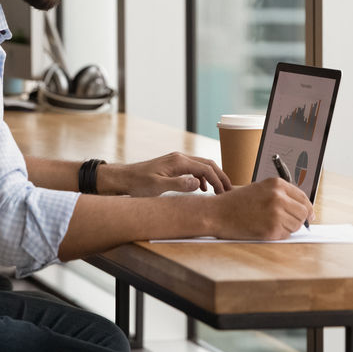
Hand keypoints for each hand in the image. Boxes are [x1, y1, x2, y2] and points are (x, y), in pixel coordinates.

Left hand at [98, 152, 232, 196]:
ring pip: (201, 166)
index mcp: (178, 161)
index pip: (206, 168)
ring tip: (219, 190)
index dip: (218, 180)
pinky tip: (201, 188)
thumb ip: (179, 184)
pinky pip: (193, 169)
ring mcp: (176, 161)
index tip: (225, 193)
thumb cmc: (138, 183)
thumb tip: (198, 183)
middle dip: (220, 176)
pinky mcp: (172, 166)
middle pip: (207, 164)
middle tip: (229, 190)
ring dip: (212, 177)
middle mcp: (179, 158)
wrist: (124, 178)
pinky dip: (201, 177)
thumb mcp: (157, 186)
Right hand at [212, 178, 311, 239]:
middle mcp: (279, 197)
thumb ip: (281, 195)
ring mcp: (276, 213)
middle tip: (286, 222)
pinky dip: (278, 234)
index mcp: (277, 184)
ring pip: (296, 225)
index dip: (307, 208)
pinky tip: (264, 228)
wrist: (217, 213)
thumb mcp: (260, 189)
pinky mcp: (272, 229)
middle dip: (298, 219)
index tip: (308, 215)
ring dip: (287, 227)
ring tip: (269, 222)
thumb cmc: (236, 202)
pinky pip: (286, 235)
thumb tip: (302, 208)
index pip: (303, 198)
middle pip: (303, 212)